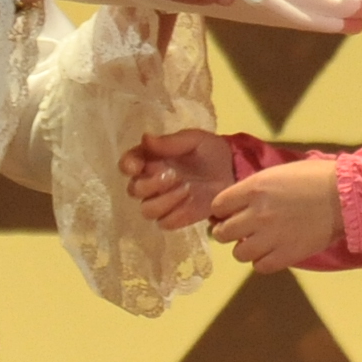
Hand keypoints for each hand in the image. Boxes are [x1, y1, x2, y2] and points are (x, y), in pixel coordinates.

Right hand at [123, 129, 241, 228]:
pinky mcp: (176, 218)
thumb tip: (145, 138)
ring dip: (164, 201)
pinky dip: (176, 214)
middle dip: (150, 185)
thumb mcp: (194, 140)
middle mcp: (150, 181)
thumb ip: (170, 142)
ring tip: (187, 189)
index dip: (128, 166)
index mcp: (150, 159)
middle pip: (134, 190)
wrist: (233, 172)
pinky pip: (164, 223)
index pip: (127, 164)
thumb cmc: (210, 152)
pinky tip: (191, 203)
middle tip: (173, 175)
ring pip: (146, 210)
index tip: (138, 166)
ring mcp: (162, 202)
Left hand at [210, 158, 345, 270]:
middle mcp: (256, 214)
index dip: (221, 211)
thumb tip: (239, 203)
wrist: (346, 196)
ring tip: (257, 243)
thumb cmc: (316, 177)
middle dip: (228, 231)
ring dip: (245, 248)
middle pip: (223, 233)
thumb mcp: (278, 173)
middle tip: (240, 230)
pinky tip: (270, 253)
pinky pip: (259, 267)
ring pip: (238, 253)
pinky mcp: (286, 255)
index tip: (228, 213)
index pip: (218, 206)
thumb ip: (255, 188)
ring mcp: (270, 237)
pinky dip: (262, 262)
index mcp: (254, 189)